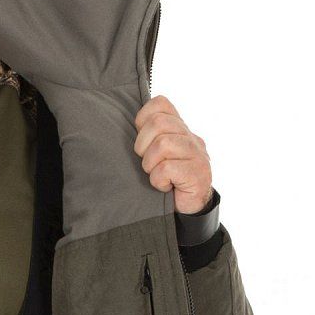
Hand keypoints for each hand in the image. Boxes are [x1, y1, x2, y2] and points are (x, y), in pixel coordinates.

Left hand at [134, 96, 212, 214]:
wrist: (186, 210)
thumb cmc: (164, 182)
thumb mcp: (152, 157)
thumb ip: (145, 140)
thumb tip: (116, 129)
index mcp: (178, 129)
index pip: (159, 104)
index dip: (143, 121)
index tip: (142, 143)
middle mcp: (190, 137)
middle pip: (159, 123)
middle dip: (143, 146)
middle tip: (147, 164)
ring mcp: (196, 154)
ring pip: (163, 144)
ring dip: (151, 164)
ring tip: (156, 176)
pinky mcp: (197, 173)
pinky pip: (167, 168)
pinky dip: (159, 180)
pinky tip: (164, 186)